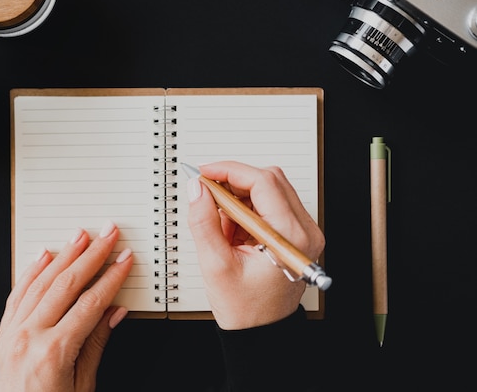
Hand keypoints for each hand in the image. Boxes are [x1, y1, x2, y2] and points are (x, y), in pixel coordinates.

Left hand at [0, 221, 132, 391]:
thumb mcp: (82, 387)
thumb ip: (96, 345)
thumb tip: (115, 312)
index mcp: (54, 352)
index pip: (90, 303)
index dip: (112, 278)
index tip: (125, 259)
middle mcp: (29, 337)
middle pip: (66, 285)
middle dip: (91, 255)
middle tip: (108, 235)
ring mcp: (12, 334)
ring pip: (40, 283)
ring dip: (63, 255)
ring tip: (80, 236)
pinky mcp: (3, 335)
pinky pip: (17, 295)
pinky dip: (31, 272)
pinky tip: (44, 256)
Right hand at [186, 161, 324, 329]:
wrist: (261, 331)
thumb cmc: (245, 308)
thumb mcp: (216, 265)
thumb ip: (204, 222)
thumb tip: (198, 189)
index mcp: (289, 237)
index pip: (263, 182)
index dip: (230, 171)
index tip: (205, 173)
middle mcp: (304, 231)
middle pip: (270, 180)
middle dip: (234, 182)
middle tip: (207, 194)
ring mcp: (302, 231)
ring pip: (269, 189)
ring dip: (239, 198)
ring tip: (223, 228)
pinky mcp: (295, 233)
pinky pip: (270, 204)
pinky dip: (247, 210)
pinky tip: (233, 233)